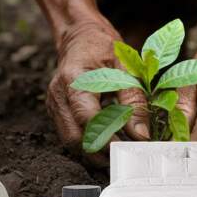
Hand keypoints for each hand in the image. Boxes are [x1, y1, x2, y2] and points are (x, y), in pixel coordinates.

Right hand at [47, 21, 149, 166]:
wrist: (80, 37)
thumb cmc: (104, 47)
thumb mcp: (125, 67)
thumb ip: (134, 99)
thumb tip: (141, 135)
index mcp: (74, 81)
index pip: (87, 120)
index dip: (107, 140)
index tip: (128, 152)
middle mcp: (58, 96)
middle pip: (74, 139)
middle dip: (99, 155)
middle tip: (125, 159)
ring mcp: (54, 104)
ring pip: (70, 142)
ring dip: (93, 153)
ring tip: (118, 155)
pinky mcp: (57, 111)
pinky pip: (70, 135)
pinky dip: (88, 144)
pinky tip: (107, 145)